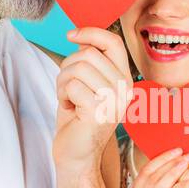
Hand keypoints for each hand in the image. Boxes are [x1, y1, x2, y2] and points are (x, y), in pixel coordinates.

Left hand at [53, 27, 132, 172]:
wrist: (75, 155)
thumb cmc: (77, 119)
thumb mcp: (87, 83)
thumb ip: (90, 61)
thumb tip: (81, 36)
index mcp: (125, 79)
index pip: (114, 43)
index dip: (91, 32)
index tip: (71, 35)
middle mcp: (125, 90)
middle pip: (89, 54)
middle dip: (68, 66)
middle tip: (67, 87)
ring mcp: (115, 102)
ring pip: (78, 68)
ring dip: (63, 82)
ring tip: (68, 99)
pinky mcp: (100, 113)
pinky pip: (72, 86)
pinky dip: (62, 95)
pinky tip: (69, 109)